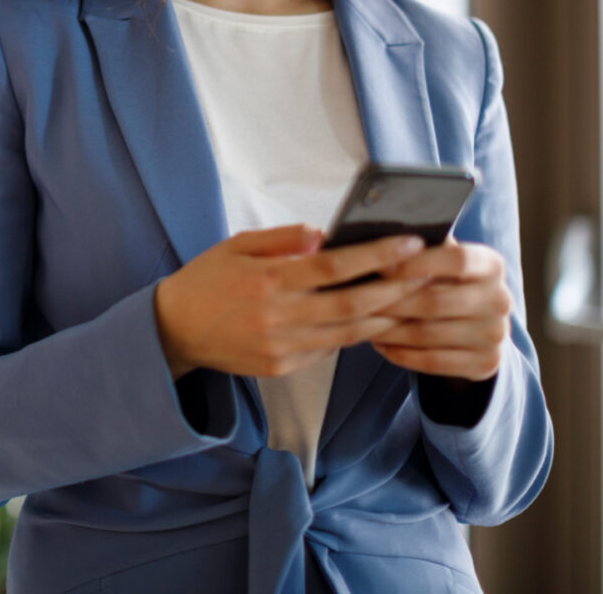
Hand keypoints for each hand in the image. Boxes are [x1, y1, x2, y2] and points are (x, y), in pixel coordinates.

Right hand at [154, 225, 429, 378]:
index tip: (409, 242)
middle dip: (396, 289)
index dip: (376, 255)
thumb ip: (283, 240)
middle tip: (428, 273)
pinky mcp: (281, 368)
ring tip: (416, 298)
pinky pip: (329, 350)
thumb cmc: (208, 278)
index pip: (334, 266)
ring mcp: (282, 348)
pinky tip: (377, 319)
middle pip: (352, 305)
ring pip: (348, 334)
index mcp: (268, 281)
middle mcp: (278, 318)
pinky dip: (356, 334)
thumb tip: (324, 235)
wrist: (174, 330)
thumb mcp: (238, 245)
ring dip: (386, 316)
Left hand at [370, 240, 512, 381]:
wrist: (480, 327)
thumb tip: (383, 240)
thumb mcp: (444, 259)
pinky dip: (401, 353)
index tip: (381, 266)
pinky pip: (433, 361)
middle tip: (358, 300)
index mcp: (492, 265)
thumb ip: (423, 248)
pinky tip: (379, 344)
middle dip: (391, 301)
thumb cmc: (448, 281)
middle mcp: (500, 299)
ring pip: (429, 333)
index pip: (456, 260)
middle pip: (435, 301)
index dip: (416, 263)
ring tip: (361, 322)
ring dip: (389, 329)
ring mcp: (495, 335)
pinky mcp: (486, 364)